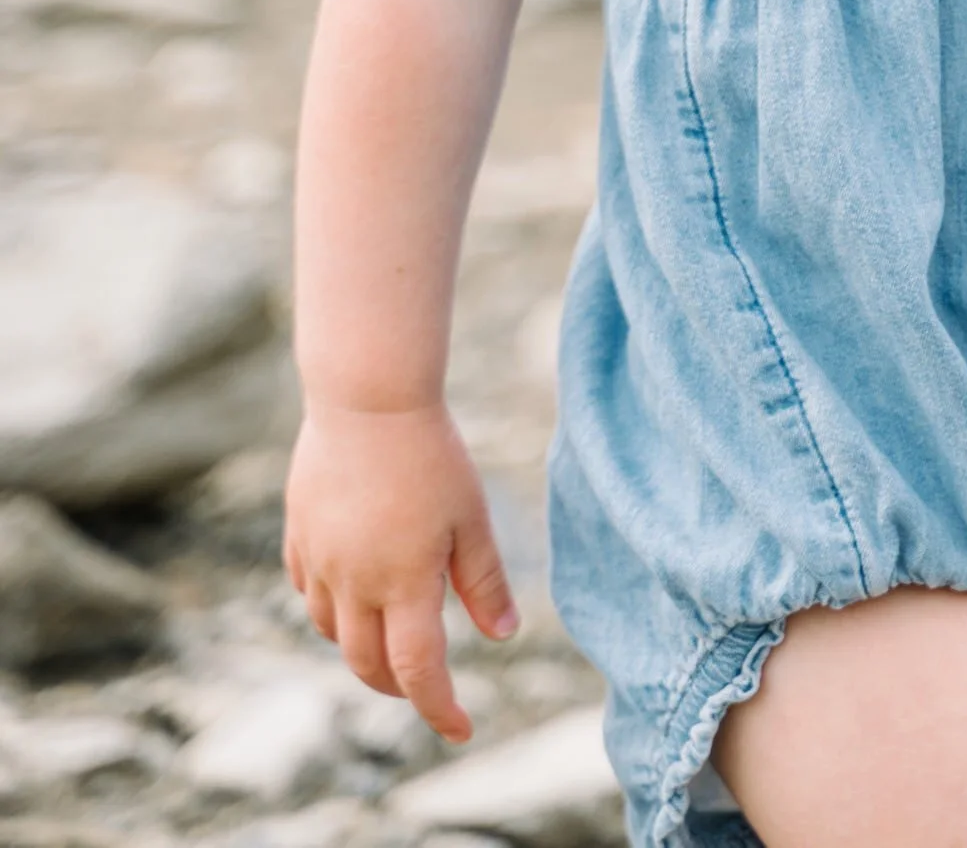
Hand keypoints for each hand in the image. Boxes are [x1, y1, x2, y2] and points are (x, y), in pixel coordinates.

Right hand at [283, 401, 517, 741]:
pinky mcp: (299, 535)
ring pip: (333, 632)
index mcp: (405, 583)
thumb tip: (503, 635)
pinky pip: (308, 592)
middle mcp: (355, 583)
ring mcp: (320, 561)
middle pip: (369, 664)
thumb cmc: (431, 454)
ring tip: (391, 639)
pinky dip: (331, 608)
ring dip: (362, 648)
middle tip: (427, 687)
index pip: (420, 670)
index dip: (440, 708)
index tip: (462, 728)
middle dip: (399, 687)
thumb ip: (485, 581)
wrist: (367, 400)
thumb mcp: (472, 516)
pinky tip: (352, 593)